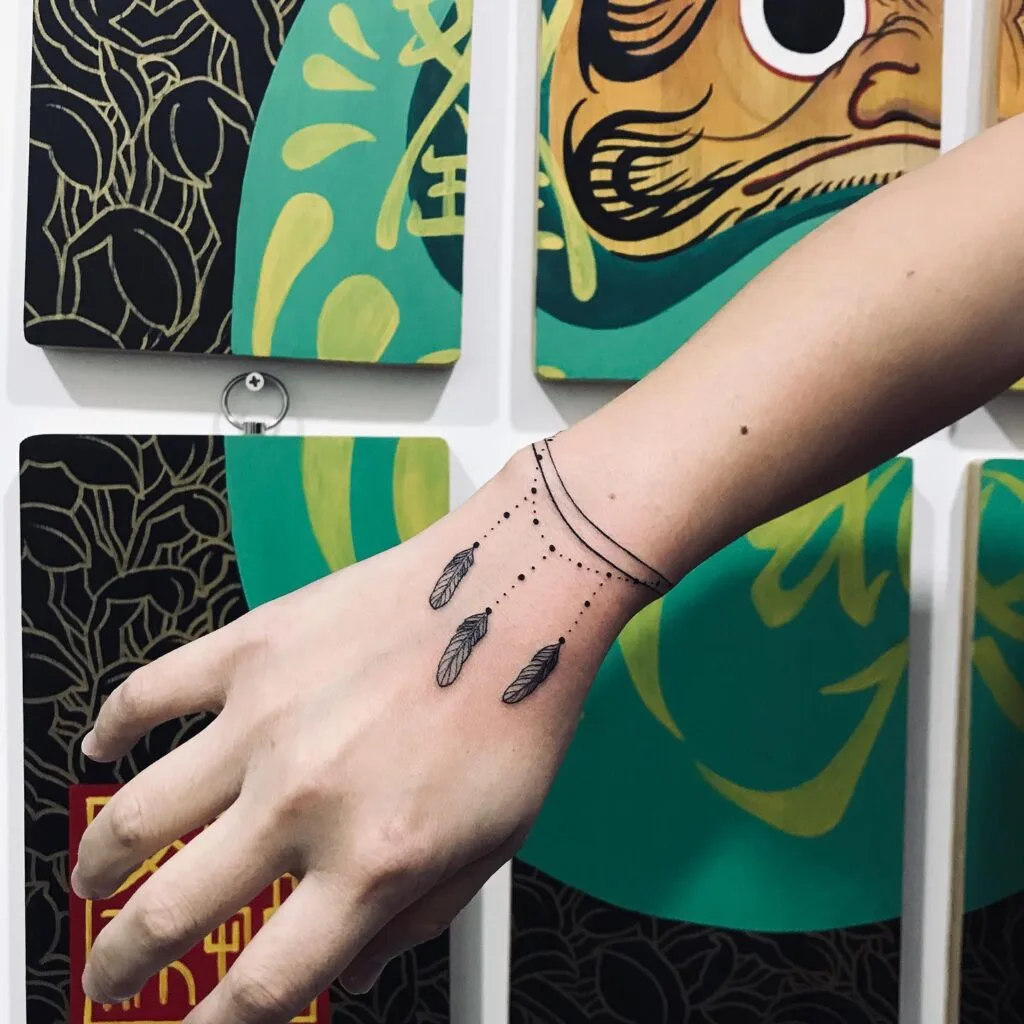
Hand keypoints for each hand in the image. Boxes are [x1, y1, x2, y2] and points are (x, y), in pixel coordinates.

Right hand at [72, 447, 644, 1022]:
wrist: (516, 595)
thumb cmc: (515, 710)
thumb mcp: (493, 845)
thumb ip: (416, 921)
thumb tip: (356, 969)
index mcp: (372, 861)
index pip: (263, 985)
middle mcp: (304, 800)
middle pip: (171, 914)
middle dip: (122, 964)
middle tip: (112, 974)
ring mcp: (266, 721)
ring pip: (136, 817)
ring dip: (98, 865)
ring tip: (93, 880)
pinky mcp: (252, 650)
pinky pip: (150, 693)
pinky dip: (111, 726)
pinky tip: (101, 748)